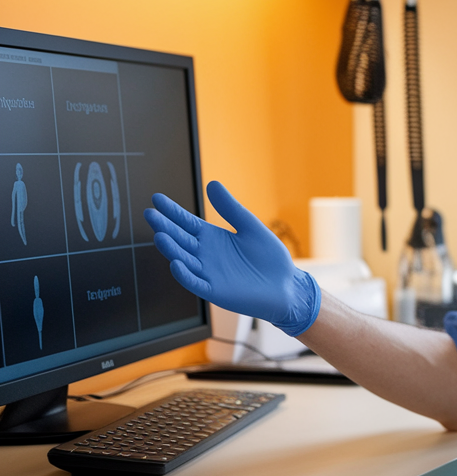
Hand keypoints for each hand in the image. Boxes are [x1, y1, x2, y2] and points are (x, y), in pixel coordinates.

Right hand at [145, 181, 320, 335]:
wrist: (287, 285)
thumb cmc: (269, 257)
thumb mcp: (250, 227)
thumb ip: (231, 208)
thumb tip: (212, 184)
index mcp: (213, 238)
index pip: (187, 222)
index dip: (172, 211)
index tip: (156, 198)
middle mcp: (205, 255)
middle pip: (181, 239)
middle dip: (165, 227)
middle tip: (150, 213)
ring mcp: (209, 273)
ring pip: (185, 260)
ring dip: (172, 250)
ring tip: (159, 235)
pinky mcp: (216, 291)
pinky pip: (196, 283)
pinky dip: (186, 275)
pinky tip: (175, 264)